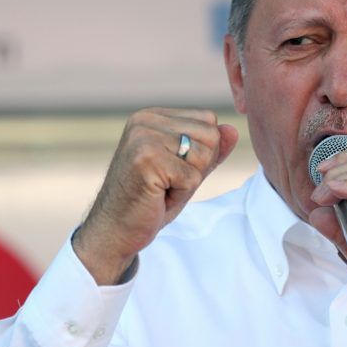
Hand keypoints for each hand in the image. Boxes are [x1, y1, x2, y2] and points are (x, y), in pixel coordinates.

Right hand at [74, 108, 238, 284]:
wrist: (115, 230)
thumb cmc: (150, 201)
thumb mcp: (186, 171)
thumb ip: (210, 150)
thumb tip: (232, 129)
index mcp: (153, 116)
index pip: (208, 120)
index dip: (202, 153)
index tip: (172, 170)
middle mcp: (145, 120)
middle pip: (210, 135)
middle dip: (198, 167)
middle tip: (167, 183)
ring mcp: (144, 138)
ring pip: (203, 155)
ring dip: (189, 182)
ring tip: (162, 189)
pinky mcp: (146, 160)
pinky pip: (192, 177)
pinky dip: (181, 195)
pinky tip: (157, 197)